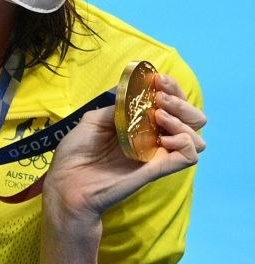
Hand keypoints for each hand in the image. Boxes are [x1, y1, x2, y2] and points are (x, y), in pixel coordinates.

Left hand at [43, 73, 204, 234]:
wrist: (67, 183)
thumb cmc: (76, 154)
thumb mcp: (93, 121)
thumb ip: (117, 107)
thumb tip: (137, 90)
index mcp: (141, 125)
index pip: (172, 104)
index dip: (171, 88)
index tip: (157, 79)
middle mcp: (154, 139)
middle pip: (192, 118)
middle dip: (181, 101)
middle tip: (160, 98)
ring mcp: (157, 154)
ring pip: (197, 138)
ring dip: (183, 121)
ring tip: (159, 116)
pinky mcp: (156, 169)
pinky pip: (189, 157)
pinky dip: (184, 142)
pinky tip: (164, 136)